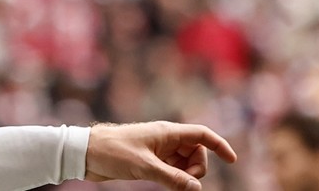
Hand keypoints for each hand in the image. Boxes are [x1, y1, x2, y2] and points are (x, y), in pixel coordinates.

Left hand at [85, 121, 237, 189]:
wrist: (85, 153)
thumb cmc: (112, 152)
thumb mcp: (144, 167)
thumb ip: (172, 178)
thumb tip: (196, 188)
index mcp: (166, 132)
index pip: (201, 134)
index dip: (219, 145)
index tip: (233, 160)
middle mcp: (164, 139)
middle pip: (196, 151)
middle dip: (197, 168)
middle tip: (184, 181)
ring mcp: (157, 150)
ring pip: (184, 162)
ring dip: (185, 174)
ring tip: (172, 184)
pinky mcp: (149, 160)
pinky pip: (172, 169)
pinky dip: (175, 178)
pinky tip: (169, 185)